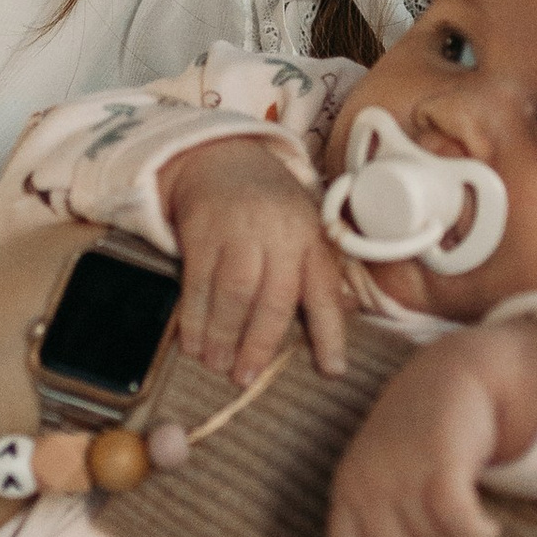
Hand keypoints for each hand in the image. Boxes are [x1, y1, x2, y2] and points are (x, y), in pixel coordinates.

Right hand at [162, 141, 347, 385]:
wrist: (222, 157)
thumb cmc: (270, 207)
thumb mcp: (304, 229)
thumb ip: (318, 273)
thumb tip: (347, 316)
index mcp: (311, 239)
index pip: (325, 291)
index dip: (331, 334)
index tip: (333, 371)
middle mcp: (280, 235)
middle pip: (274, 298)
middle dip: (259, 344)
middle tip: (245, 379)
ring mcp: (240, 230)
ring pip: (235, 292)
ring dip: (223, 335)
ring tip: (216, 364)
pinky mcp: (203, 229)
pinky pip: (198, 281)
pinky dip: (193, 316)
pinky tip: (190, 342)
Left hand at [326, 319, 536, 536]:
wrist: (453, 372)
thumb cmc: (424, 440)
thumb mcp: (412, 489)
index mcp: (347, 490)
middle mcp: (367, 482)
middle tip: (449, 527)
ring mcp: (401, 472)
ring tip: (468, 515)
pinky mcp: (440, 461)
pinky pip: (461, 526)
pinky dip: (478, 535)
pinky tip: (489, 528)